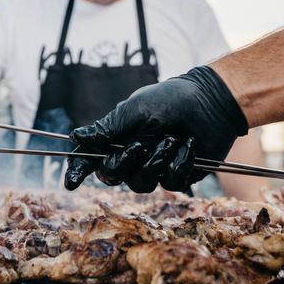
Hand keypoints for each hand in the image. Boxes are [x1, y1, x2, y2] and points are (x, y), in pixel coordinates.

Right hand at [64, 66, 248, 191]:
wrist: (212, 103)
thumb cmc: (171, 99)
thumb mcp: (136, 109)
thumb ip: (108, 127)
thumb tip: (77, 137)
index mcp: (117, 138)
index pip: (90, 158)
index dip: (78, 170)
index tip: (71, 181)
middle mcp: (131, 156)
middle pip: (112, 176)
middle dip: (125, 162)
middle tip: (140, 145)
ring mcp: (154, 168)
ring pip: (142, 184)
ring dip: (157, 161)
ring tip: (173, 139)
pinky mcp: (177, 176)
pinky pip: (172, 184)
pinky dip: (181, 163)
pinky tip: (189, 145)